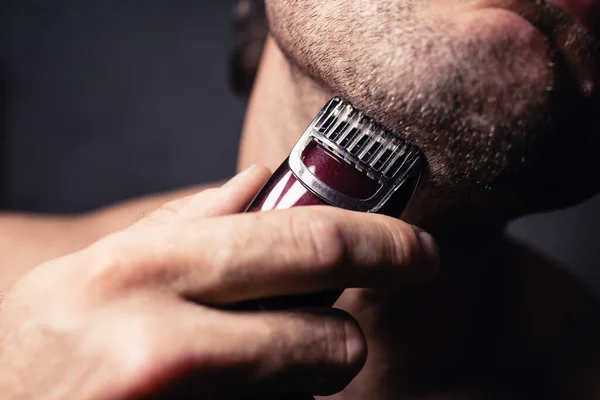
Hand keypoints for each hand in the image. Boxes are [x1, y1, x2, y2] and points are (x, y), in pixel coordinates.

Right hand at [0, 166, 438, 398]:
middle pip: (329, 336)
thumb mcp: (98, 271)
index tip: (417, 252)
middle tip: (336, 327)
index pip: (304, 244)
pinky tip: (218, 397)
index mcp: (142, 271)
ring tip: (236, 371)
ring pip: (307, 396)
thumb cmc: (43, 352)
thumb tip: (262, 181)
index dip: (381, 245)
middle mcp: (160, 345)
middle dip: (345, 334)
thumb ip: (186, 221)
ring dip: (294, 380)